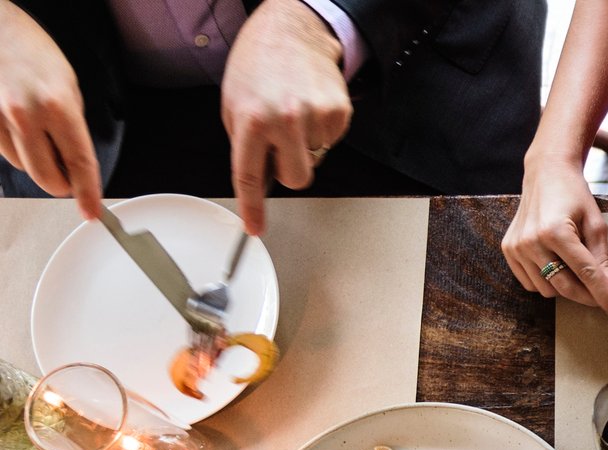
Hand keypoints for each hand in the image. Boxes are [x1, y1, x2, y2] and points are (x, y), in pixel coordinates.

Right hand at [0, 4, 101, 218]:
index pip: (79, 163)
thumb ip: (72, 129)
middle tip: (68, 172)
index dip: (87, 193)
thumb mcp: (69, 87)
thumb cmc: (34, 53)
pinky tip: (18, 124)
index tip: (92, 212)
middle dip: (61, 182)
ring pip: (23, 166)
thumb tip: (76, 166)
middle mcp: (25, 114)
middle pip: (46, 177)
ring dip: (35, 159)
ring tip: (37, 128)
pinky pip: (3, 153)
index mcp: (57, 106)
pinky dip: (15, 147)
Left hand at [218, 0, 350, 235]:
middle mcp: (283, 120)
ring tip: (295, 112)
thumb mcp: (234, 101)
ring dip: (305, 144)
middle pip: (295, 179)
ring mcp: (315, 117)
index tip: (255, 228)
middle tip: (282, 145)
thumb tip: (257, 177)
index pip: (250, 176)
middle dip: (289, 169)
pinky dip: (322, 129)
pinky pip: (331, 141)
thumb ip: (244, 141)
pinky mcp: (339, 113)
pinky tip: (311, 106)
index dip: (253, 207)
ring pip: (315, 159)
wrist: (293, 31)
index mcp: (250, 119)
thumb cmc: (259, 62)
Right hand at [503, 160, 607, 317]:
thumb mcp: (596, 224)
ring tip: (575, 267)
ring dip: (567, 288)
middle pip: (566, 288)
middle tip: (607, 295)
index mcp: (556, 231)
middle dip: (590, 297)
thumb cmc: (573, 195)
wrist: (546, 174)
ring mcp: (517, 247)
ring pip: (548, 291)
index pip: (587, 274)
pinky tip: (556, 265)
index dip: (606, 297)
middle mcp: (532, 241)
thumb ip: (604, 260)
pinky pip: (531, 284)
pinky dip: (547, 282)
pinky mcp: (509, 250)